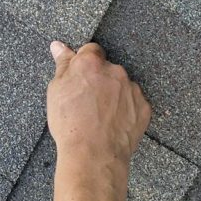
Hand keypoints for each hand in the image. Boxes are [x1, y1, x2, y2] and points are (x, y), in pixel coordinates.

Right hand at [47, 41, 150, 164]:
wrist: (93, 153)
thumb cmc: (70, 123)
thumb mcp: (56, 91)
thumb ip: (62, 65)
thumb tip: (59, 46)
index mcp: (91, 63)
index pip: (91, 49)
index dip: (84, 62)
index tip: (79, 75)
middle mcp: (114, 71)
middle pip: (107, 68)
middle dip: (99, 79)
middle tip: (87, 99)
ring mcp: (131, 89)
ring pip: (121, 85)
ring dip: (113, 93)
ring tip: (100, 114)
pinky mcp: (143, 107)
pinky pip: (133, 102)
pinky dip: (125, 108)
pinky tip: (112, 122)